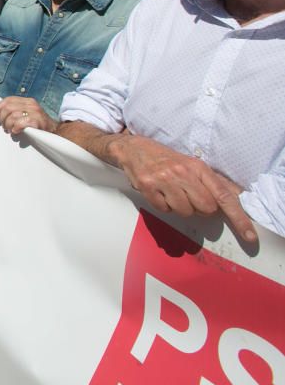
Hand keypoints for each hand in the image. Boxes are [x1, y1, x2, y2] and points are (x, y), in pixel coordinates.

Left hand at [0, 97, 57, 134]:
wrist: (55, 132)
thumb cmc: (38, 125)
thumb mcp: (28, 114)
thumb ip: (16, 111)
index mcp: (27, 101)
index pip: (8, 100)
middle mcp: (31, 104)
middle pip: (8, 108)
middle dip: (2, 118)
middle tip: (4, 127)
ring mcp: (35, 112)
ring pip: (13, 115)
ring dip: (8, 125)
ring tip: (10, 130)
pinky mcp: (38, 121)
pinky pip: (21, 123)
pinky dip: (16, 128)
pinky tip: (16, 131)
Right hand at [107, 133, 257, 242]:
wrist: (134, 148)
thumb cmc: (167, 159)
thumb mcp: (193, 165)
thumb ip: (215, 182)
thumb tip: (237, 196)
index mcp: (198, 167)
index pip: (224, 196)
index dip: (238, 217)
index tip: (249, 236)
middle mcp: (182, 172)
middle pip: (206, 208)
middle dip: (200, 208)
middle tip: (189, 197)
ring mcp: (164, 179)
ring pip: (184, 212)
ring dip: (180, 208)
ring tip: (172, 194)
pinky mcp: (147, 186)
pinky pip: (164, 210)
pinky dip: (163, 206)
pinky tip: (159, 193)